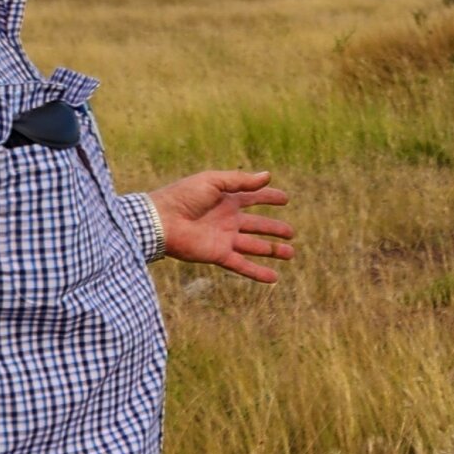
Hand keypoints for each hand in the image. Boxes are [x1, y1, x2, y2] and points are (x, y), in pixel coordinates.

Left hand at [147, 170, 293, 282]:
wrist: (161, 221)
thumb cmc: (183, 196)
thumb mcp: (213, 181)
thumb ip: (241, 181)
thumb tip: (268, 176)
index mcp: (226, 199)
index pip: (253, 198)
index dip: (269, 197)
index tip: (285, 199)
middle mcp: (227, 220)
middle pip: (257, 225)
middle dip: (274, 228)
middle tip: (291, 233)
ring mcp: (224, 238)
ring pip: (255, 246)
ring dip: (272, 250)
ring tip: (290, 253)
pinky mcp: (219, 255)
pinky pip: (242, 265)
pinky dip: (258, 272)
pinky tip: (274, 278)